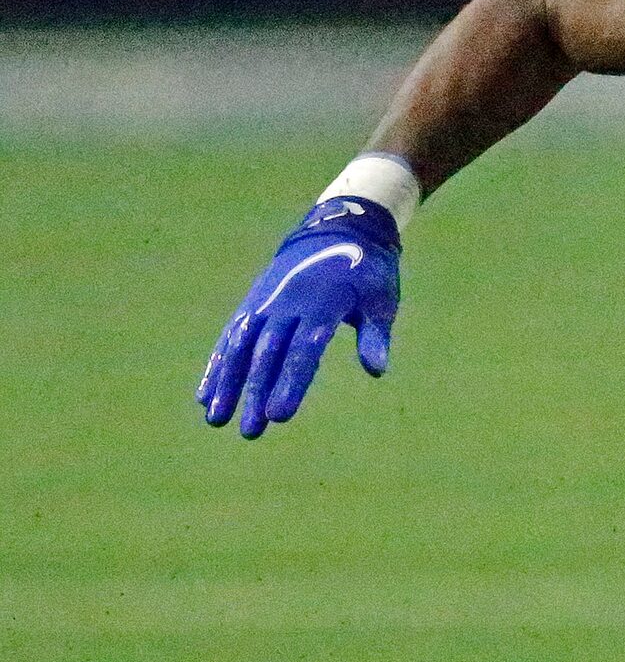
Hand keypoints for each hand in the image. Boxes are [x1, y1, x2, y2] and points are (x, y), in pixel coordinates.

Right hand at [197, 198, 400, 437]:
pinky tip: (205, 395)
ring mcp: (265, 303)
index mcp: (323, 304)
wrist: (338, 230)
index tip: (280, 415)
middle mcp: (287, 304)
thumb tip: (376, 370)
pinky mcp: (253, 304)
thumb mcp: (381, 300)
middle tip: (250, 431)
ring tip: (215, 418)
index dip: (291, 383)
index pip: (304, 351)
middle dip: (256, 394)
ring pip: (241, 347)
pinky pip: (231, 337)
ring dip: (227, 384)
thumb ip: (375, 336)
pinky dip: (218, 365)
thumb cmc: (367, 273)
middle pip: (268, 355)